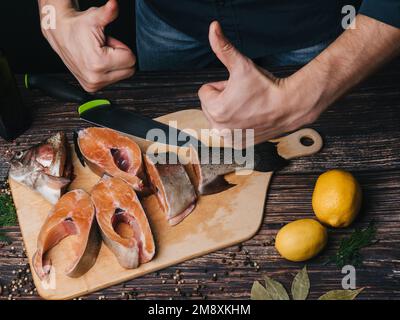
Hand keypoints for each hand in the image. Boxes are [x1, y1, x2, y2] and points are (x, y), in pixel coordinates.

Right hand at [41, 0, 135, 91]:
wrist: (60, 34)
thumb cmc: (77, 26)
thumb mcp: (94, 17)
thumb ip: (108, 12)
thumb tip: (114, 4)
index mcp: (98, 63)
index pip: (131, 60)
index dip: (122, 48)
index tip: (108, 42)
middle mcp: (95, 78)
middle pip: (129, 70)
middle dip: (120, 57)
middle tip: (105, 48)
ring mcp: (93, 84)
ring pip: (122, 76)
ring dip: (114, 64)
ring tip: (99, 53)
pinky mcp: (91, 88)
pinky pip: (112, 80)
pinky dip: (108, 70)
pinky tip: (96, 61)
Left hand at [198, 21, 325, 142]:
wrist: (289, 106)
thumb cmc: (266, 86)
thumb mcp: (241, 65)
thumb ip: (223, 48)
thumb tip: (212, 27)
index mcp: (214, 109)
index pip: (205, 91)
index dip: (222, 85)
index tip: (239, 87)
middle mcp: (218, 128)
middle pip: (210, 105)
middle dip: (224, 98)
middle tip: (244, 96)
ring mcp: (228, 138)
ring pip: (219, 118)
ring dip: (228, 111)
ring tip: (248, 107)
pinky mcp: (238, 145)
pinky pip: (228, 131)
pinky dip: (236, 125)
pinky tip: (250, 119)